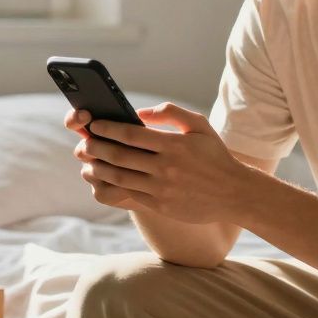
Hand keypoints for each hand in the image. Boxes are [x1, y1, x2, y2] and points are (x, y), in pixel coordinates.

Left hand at [64, 103, 251, 223]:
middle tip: (84, 143)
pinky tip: (105, 178)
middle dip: (96, 148)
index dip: (108, 129)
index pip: (131, 134)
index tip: (94, 124)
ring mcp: (162, 189)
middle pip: (120, 156)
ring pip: (120, 177)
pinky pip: (130, 194)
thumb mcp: (199, 126)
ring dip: (99, 169)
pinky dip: (113, 186)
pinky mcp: (161, 205)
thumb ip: (170, 113)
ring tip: (89, 162)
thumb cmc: (214, 155)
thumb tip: (139, 112)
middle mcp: (166, 168)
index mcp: (173, 145)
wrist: (233, 193)